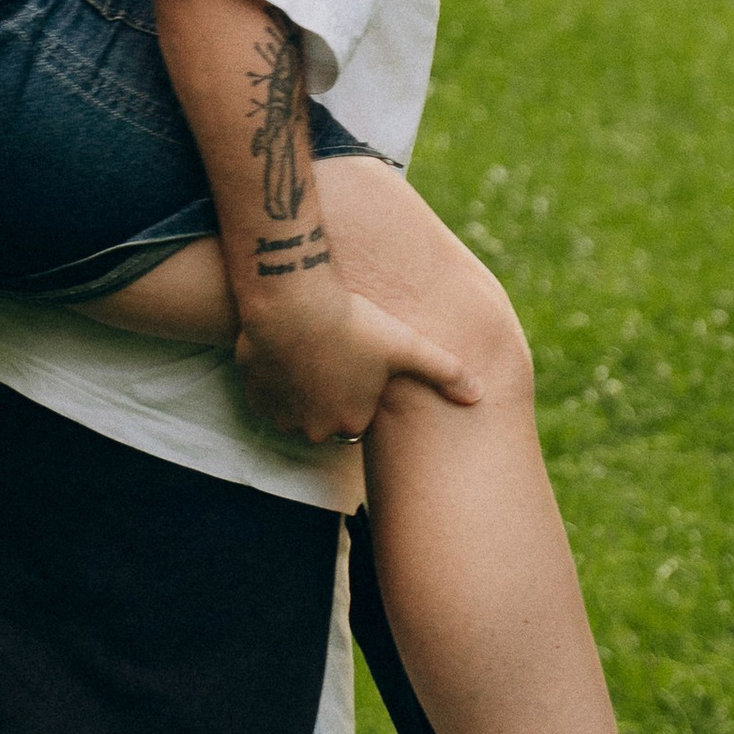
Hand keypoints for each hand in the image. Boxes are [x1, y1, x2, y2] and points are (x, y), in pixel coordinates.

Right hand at [234, 276, 479, 445]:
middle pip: (324, 414)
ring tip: (308, 348)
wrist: (293, 304)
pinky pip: (266, 394)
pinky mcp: (253, 395)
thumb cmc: (354, 324)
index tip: (359, 360)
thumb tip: (480, 395)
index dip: (360, 386)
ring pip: (294, 407)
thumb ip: (445, 372)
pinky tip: (285, 349)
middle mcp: (313, 429)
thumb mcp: (407, 346)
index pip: (358, 413)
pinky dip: (274, 378)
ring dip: (300, 387)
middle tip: (332, 351)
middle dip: (328, 391)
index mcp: (352, 421)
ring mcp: (281, 414)